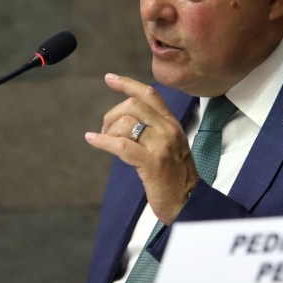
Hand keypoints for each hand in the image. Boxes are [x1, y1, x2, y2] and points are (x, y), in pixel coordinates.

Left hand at [85, 73, 198, 224]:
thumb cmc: (176, 178)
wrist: (189, 203)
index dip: (127, 83)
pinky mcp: (152, 163)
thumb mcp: (170, 146)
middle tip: (105, 130)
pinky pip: (121, 145)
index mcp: (172, 124)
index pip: (150, 94)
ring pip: (126, 123)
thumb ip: (154, 130)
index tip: (109, 78)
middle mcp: (168, 130)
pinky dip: (103, 141)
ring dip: (108, 131)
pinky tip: (92, 140)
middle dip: (112, 114)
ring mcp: (161, 146)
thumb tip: (125, 121)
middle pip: (133, 105)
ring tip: (106, 142)